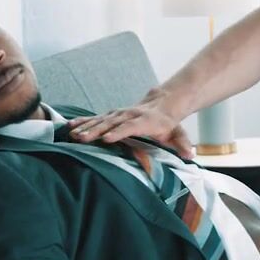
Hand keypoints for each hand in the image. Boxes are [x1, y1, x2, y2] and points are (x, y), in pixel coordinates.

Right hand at [66, 87, 195, 159]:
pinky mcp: (112, 115)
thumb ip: (183, 144)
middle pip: (111, 123)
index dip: (119, 132)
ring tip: (72, 134)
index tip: (107, 138)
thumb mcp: (178, 133)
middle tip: (82, 138)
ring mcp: (119, 114)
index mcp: (144, 120)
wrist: (162, 105)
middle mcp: (129, 115)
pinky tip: (69, 126)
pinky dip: (82, 122)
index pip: (130, 126)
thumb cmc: (169, 124)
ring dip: (86, 127)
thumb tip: (190, 155)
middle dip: (96, 130)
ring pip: (100, 120)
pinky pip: (95, 118)